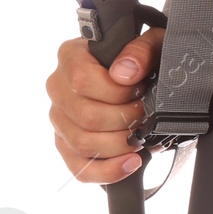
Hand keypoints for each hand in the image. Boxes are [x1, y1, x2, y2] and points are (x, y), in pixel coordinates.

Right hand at [45, 26, 165, 182]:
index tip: (139, 90)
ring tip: (141, 136)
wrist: (146, 75)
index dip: (115, 91)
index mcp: (71, 56)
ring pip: (82, 144)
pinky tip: (131, 163)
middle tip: (145, 114)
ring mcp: (60, 119)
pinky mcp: (67, 145)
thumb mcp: (154, 42)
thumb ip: (141, 50)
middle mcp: (58, 87)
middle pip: (85, 116)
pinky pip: (80, 168)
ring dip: (120, 145)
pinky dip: (108, 171)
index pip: (81, 80)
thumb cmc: (145, 56)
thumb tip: (124, 73)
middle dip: (124, 120)